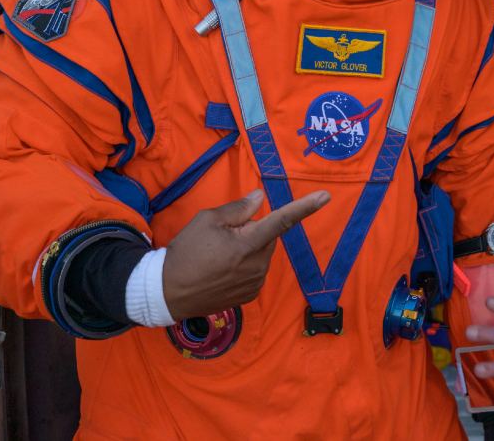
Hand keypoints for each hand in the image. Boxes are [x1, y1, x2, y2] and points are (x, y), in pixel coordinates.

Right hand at [162, 189, 328, 319]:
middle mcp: (258, 266)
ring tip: (218, 255)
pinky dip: (245, 266)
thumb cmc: (186, 252)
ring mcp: (255, 283)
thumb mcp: (207, 220)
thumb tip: (260, 198)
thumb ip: (238, 209)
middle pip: (268, 237)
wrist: (167, 293)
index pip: (282, 220)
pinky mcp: (249, 296)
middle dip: (253, 231)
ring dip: (249, 249)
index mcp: (249, 244)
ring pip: (262, 254)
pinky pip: (255, 271)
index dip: (305, 207)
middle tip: (224, 235)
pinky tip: (221, 270)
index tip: (326, 196)